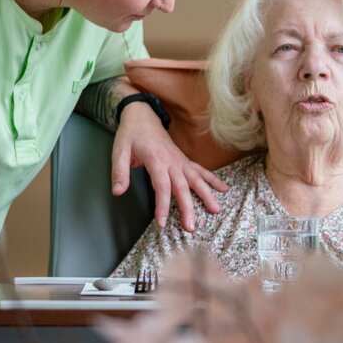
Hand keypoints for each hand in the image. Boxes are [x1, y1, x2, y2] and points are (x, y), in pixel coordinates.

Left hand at [111, 103, 227, 230]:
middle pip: (182, 187)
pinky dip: (212, 180)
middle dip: (188, 208)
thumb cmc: (131, 134)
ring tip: (216, 210)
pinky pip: (200, 171)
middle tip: (191, 227)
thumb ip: (120, 172)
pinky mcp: (183, 160)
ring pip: (196, 179)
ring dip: (206, 195)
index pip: (162, 186)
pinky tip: (224, 189)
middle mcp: (172, 161)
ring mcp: (180, 160)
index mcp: (156, 160)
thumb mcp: (119, 151)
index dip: (163, 206)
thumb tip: (118, 192)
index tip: (162, 223)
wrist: (142, 115)